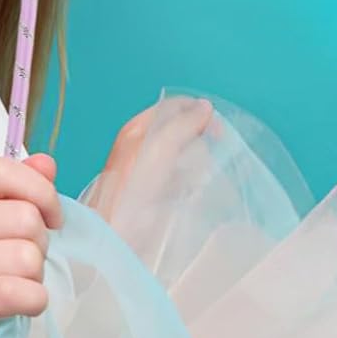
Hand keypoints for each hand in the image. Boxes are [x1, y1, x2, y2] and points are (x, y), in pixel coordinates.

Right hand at [0, 152, 62, 337]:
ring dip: (36, 276)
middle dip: (40, 243)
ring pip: (26, 257)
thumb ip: (21, 189)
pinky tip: (23, 304)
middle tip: (24, 262)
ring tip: (17, 284)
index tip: (52, 217)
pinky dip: (35, 300)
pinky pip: (18, 292)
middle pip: (24, 217)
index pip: (1, 170)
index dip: (39, 189)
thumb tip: (46, 163)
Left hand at [92, 97, 216, 221]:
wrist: (120, 230)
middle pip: (184, 132)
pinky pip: (186, 179)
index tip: (217, 128)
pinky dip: (192, 184)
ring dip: (197, 166)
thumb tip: (205, 107)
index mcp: (140, 128)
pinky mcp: (160, 191)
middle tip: (201, 158)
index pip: (174, 107)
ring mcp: (153, 169)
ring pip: (188, 156)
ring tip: (190, 181)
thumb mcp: (161, 145)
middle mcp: (145, 145)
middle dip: (198, 143)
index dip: (197, 112)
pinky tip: (188, 194)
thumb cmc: (135, 184)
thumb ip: (183, 123)